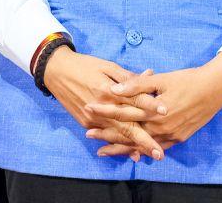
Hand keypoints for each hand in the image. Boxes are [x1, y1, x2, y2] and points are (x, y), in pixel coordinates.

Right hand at [42, 47, 166, 159]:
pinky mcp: (86, 123)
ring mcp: (93, 118)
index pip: (133, 100)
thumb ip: (127, 77)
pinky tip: (130, 152)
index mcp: (108, 90)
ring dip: (133, 146)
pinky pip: (105, 136)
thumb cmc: (84, 65)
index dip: (149, 105)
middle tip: (160, 152)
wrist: (56, 71)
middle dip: (144, 139)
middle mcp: (102, 107)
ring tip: (149, 155)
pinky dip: (117, 144)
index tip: (165, 111)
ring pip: (116, 135)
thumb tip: (148, 77)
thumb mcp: (107, 66)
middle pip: (127, 125)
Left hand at [84, 53, 221, 147]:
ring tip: (105, 149)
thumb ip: (137, 85)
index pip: (123, 114)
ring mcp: (171, 135)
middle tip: (89, 135)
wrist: (216, 89)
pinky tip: (133, 153)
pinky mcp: (179, 138)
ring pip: (141, 144)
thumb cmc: (187, 80)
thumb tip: (115, 89)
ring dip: (123, 146)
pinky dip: (144, 150)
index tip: (88, 110)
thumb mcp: (161, 79)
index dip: (105, 112)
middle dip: (108, 135)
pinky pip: (158, 147)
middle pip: (129, 134)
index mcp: (154, 111)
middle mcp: (161, 127)